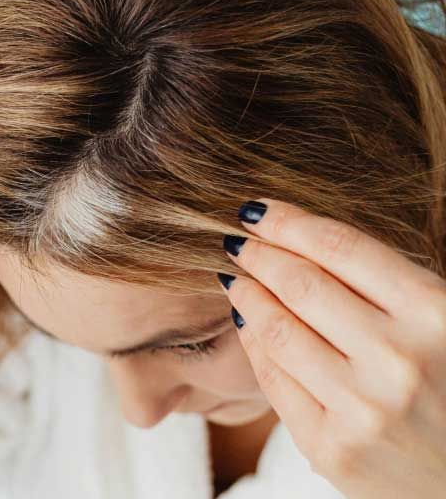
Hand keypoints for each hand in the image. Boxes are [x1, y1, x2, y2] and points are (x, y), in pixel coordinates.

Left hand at [217, 198, 445, 498]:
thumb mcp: (445, 324)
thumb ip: (389, 287)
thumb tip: (302, 239)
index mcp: (437, 315)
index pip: (342, 248)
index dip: (289, 222)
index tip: (256, 210)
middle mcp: (399, 359)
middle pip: (301, 285)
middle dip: (259, 254)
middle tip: (237, 240)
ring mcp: (363, 409)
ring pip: (279, 331)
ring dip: (247, 295)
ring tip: (235, 279)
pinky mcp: (333, 449)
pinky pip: (275, 381)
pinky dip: (254, 344)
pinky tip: (247, 324)